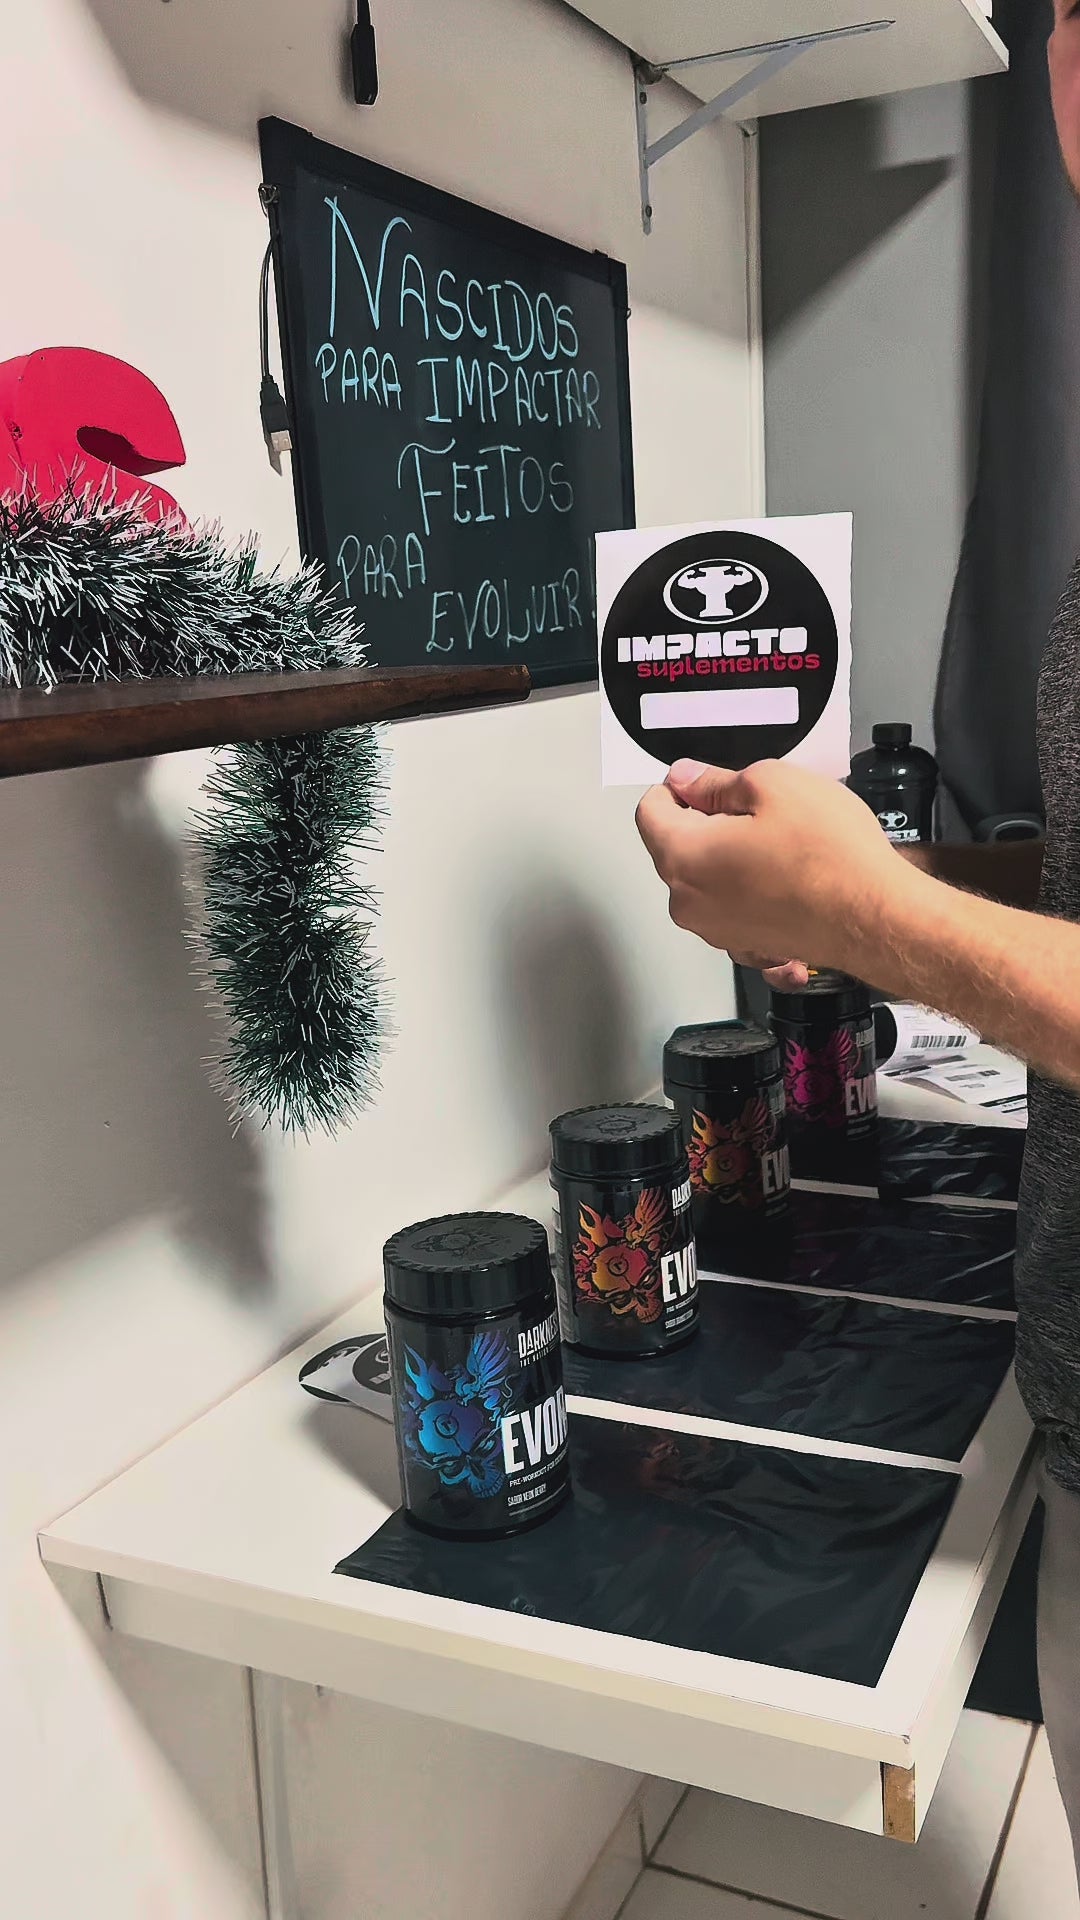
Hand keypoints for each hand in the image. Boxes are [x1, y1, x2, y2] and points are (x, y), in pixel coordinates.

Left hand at [636, 757, 916, 972]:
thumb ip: (714, 781)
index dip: (678, 788)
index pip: (649, 810)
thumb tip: (685, 779)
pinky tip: (789, 881)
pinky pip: (736, 909)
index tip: (710, 783)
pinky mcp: (747, 947)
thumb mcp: (771, 784)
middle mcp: (688, 904)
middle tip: (760, 812)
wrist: (876, 918)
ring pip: (707, 878)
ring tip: (781, 847)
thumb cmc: (830, 855)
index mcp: (681, 858)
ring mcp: (716, 932)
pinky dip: (754, 892)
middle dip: (707, 824)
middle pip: (676, 847)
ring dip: (732, 858)